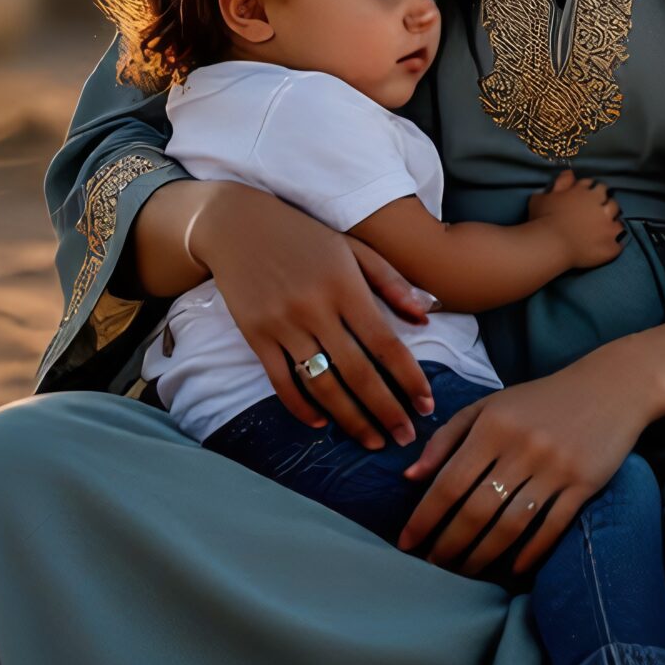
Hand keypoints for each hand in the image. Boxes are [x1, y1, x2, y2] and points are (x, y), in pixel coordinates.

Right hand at [147, 178, 433, 447]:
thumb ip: (390, 282)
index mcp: (345, 284)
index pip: (385, 342)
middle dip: (385, 411)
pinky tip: (322, 422)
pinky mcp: (255, 336)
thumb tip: (425, 318)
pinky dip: (302, 407)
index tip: (427, 405)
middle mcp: (315, 308)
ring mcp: (282, 324)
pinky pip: (281, 382)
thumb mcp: (352, 247)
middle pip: (357, 372)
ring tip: (371, 440)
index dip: (409, 378)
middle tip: (405, 438)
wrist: (237, 224)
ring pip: (321, 384)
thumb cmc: (303, 235)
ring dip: (349, 419)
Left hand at [399, 347, 654, 576]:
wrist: (611, 386)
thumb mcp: (490, 406)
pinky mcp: (584, 484)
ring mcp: (555, 467)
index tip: (406, 544)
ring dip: (483, 556)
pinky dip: (530, 552)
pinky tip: (512, 569)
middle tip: (434, 567)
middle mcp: (522, 447)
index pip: (449, 482)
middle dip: (449, 545)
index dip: (424, 518)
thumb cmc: (541, 399)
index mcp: (493, 425)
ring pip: (511, 525)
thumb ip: (447, 438)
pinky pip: (552, 527)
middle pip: (477, 510)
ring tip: (465, 573)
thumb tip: (411, 477)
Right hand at [524, 168, 623, 268]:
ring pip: (619, 223)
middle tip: (599, 215)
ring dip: (613, 226)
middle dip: (607, 207)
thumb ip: (560, 183)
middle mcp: (601, 207)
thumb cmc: (543, 218)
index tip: (589, 199)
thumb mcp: (545, 195)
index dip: (595, 193)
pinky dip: (614, 246)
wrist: (549, 245)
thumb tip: (570, 173)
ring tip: (606, 232)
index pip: (598, 186)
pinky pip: (618, 245)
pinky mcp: (610, 246)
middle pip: (612, 203)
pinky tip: (607, 248)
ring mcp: (608, 228)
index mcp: (587, 193)